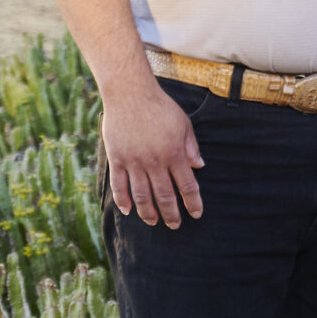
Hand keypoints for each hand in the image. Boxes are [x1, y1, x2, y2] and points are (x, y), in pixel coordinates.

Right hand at [103, 82, 203, 227]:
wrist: (130, 92)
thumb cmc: (160, 106)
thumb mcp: (183, 124)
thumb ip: (191, 147)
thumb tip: (199, 167)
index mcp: (174, 153)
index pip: (187, 186)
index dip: (193, 202)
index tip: (196, 214)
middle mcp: (154, 161)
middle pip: (165, 196)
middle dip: (171, 214)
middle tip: (175, 225)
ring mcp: (134, 161)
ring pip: (142, 196)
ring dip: (148, 212)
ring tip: (153, 222)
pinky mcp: (117, 158)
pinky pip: (119, 185)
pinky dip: (123, 200)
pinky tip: (128, 210)